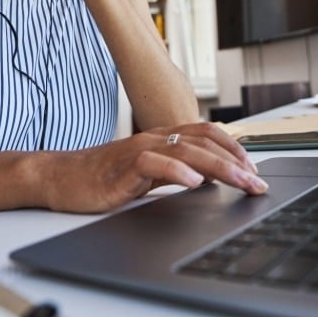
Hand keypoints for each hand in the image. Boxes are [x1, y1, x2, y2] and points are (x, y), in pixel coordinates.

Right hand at [41, 122, 268, 213]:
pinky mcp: (121, 166)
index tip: (255, 170)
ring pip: (185, 149)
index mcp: (161, 138)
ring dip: (218, 167)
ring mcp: (138, 149)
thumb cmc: (101, 177)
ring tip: (240, 182)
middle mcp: (153, 138)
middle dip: (236, 162)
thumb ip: (174, 172)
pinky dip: (176, 171)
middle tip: (258, 183)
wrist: (59, 177)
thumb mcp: (146, 175)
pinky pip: (153, 163)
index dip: (234, 148)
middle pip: (204, 142)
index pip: (206, 134)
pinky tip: (194, 182)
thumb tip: (208, 179)